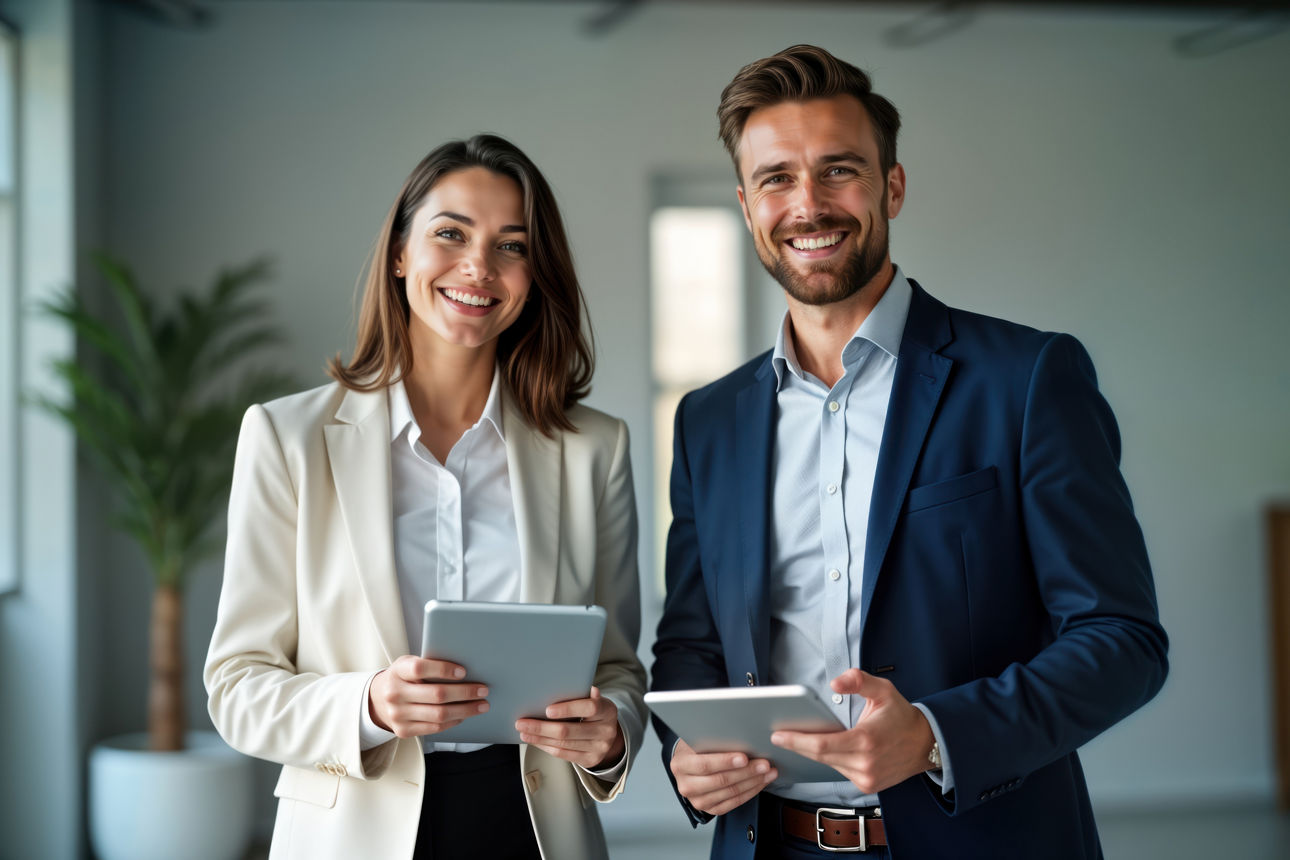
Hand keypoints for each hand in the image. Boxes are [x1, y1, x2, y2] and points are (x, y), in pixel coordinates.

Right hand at [368, 655, 488, 738]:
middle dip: (465, 693)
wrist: (378, 700)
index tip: (464, 671)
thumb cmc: (404, 677)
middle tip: (484, 690)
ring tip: (482, 705)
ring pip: (439, 715)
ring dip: (465, 710)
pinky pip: (435, 728)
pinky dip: (454, 721)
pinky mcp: (403, 731)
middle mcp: (395, 693)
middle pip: (436, 695)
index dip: (443, 670)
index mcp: (398, 671)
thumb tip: (467, 670)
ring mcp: (398, 714)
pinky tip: (465, 715)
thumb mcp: (410, 664)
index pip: (420, 669)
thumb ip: (430, 665)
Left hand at [515, 686, 624, 769]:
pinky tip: (535, 740)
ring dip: (539, 738)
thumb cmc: (594, 712)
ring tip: (524, 732)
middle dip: (541, 727)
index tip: (547, 710)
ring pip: (563, 744)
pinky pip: (563, 754)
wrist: (609, 734)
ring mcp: (599, 748)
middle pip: (569, 730)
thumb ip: (579, 695)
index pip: (589, 708)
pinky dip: (546, 747)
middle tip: (521, 722)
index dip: (568, 709)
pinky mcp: (591, 760)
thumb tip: (553, 688)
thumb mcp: (592, 700)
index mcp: (608, 710)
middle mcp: (606, 731)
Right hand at [669, 738, 776, 815]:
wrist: (689, 764)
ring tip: (768, 772)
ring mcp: (698, 800)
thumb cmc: (697, 748)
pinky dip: (750, 792)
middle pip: (720, 780)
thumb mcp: (698, 739)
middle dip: (746, 772)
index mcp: (681, 765)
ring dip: (753, 782)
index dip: (725, 761)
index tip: (744, 757)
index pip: (705, 765)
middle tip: (764, 764)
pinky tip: (760, 782)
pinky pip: (734, 803)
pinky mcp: (710, 809)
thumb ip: (713, 739)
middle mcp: (686, 785)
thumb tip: (740, 736)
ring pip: (730, 793)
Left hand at [771, 669, 933, 794]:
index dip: (796, 741)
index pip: (822, 745)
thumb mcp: (883, 689)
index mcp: (866, 740)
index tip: (778, 734)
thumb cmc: (902, 716)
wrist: (926, 744)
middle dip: (797, 746)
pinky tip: (816, 749)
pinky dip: (828, 760)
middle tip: (777, 736)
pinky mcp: (867, 785)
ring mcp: (866, 778)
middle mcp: (865, 764)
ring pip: (828, 765)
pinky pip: (839, 771)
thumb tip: (834, 683)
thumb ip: (858, 680)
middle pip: (819, 757)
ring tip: (792, 740)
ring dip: (811, 753)